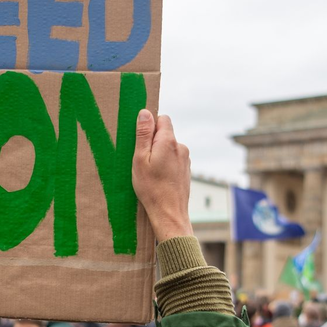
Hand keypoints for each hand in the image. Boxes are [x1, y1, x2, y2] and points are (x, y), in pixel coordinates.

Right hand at [133, 110, 192, 241]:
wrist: (169, 214)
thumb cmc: (151, 189)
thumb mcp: (140, 159)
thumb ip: (143, 134)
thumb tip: (144, 112)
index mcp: (169, 142)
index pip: (162, 118)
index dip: (149, 126)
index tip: (140, 140)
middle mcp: (181, 147)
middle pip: (165, 133)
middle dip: (152, 141)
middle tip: (142, 159)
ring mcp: (185, 159)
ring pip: (169, 147)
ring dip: (159, 153)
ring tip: (149, 171)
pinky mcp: (186, 170)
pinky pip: (173, 159)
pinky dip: (165, 163)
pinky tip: (158, 178)